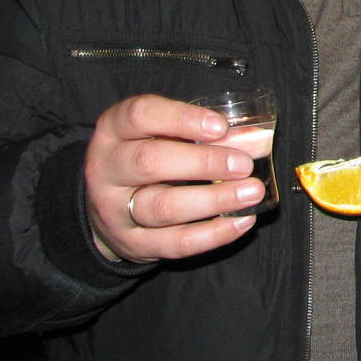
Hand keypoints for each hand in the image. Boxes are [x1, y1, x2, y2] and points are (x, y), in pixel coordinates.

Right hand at [84, 94, 266, 262]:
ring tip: (253, 191)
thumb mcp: (161, 133)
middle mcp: (107, 169)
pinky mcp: (134, 245)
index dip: (182, 118)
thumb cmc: (146, 156)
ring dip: (214, 200)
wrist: (105, 208)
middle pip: (149, 162)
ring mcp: (115, 211)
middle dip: (203, 162)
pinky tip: (242, 220)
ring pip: (164, 207)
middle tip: (244, 164)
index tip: (220, 126)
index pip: (140, 115)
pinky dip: (213, 234)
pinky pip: (175, 243)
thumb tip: (254, 138)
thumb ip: (202, 131)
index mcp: (114, 129)